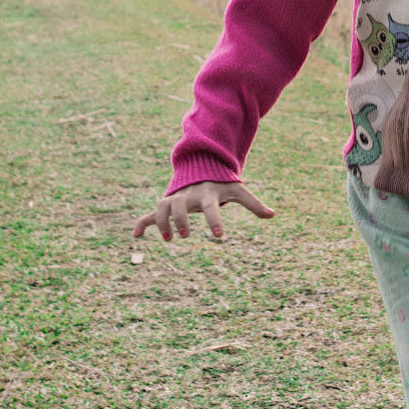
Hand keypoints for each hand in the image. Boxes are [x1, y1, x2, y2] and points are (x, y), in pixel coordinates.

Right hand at [133, 181, 275, 241]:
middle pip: (181, 206)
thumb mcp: (237, 190)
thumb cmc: (221, 183)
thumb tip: (273, 214)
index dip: (215, 220)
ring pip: (162, 208)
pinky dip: (142, 223)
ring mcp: (175, 199)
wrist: (200, 168)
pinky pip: (150, 213)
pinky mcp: (165, 204)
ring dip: (162, 223)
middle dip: (181, 220)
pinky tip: (136, 236)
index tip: (219, 234)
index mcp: (208, 193)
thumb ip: (253, 203)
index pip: (211, 207)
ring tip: (169, 240)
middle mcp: (189, 195)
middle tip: (186, 236)